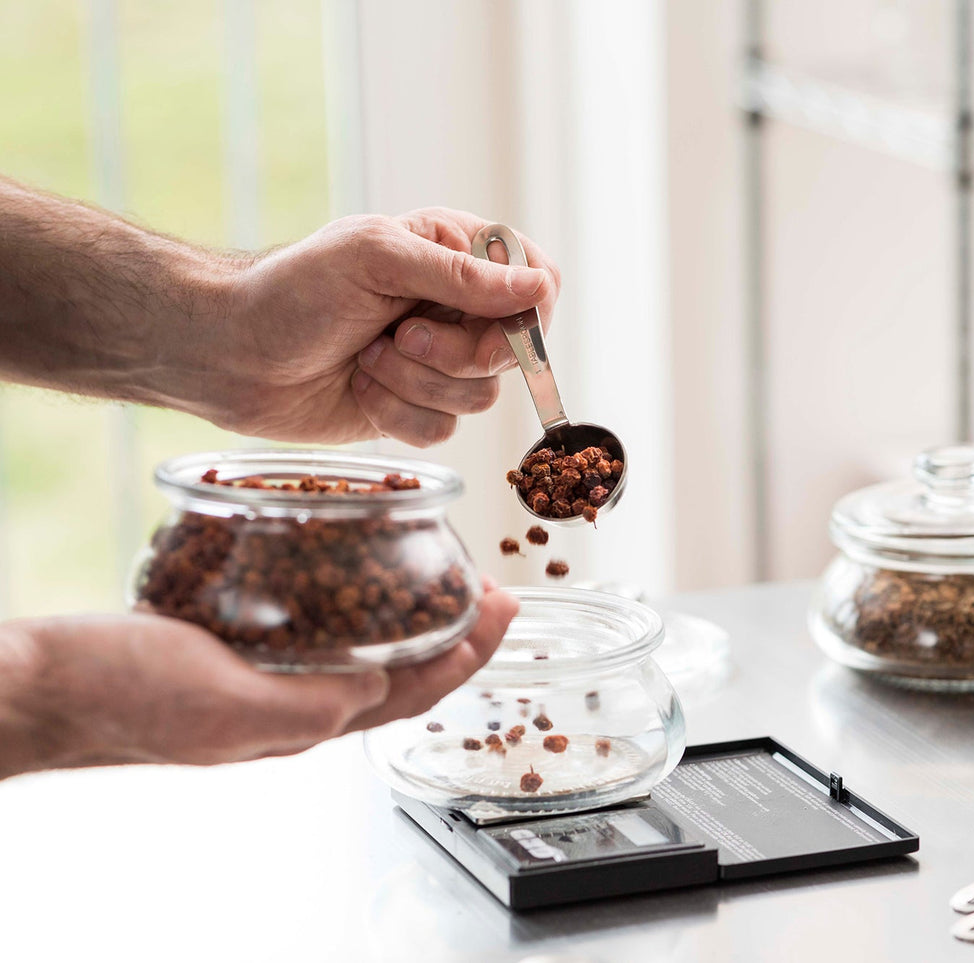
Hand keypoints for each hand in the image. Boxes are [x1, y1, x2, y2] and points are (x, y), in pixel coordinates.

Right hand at [0, 581, 518, 777]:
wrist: (40, 685)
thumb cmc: (120, 697)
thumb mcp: (225, 706)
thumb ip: (309, 705)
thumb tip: (379, 687)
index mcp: (302, 721)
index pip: (412, 692)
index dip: (468, 653)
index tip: (507, 608)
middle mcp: (292, 703)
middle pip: (399, 669)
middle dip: (453, 632)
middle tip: (491, 589)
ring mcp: (263, 676)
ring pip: (359, 646)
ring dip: (409, 613)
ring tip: (440, 575)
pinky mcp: (231, 645)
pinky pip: (309, 625)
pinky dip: (346, 596)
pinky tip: (348, 565)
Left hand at [212, 207, 560, 446]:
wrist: (230, 354)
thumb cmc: (292, 291)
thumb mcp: (377, 260)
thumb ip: (462, 276)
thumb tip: (540, 290)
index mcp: (456, 253)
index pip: (539, 281)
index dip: (526, 312)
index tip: (491, 322)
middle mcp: (457, 308)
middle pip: (516, 350)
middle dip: (454, 354)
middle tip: (400, 336)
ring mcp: (440, 361)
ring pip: (482, 397)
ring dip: (415, 383)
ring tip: (366, 358)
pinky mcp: (416, 407)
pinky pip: (445, 430)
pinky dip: (396, 414)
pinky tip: (359, 388)